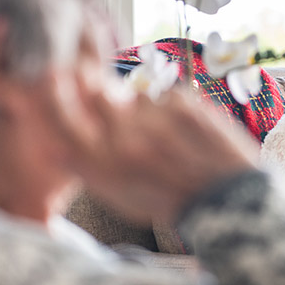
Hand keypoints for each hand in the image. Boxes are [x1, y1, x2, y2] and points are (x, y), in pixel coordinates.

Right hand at [44, 25, 258, 222]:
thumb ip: (88, 169)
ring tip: (170, 140)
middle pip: (99, 95)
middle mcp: (124, 140)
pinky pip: (166, 96)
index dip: (57, 96)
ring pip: (137, 97)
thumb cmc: (171, 201)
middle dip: (109, 101)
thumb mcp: (120, 198)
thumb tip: (56, 144)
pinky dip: (174, 111)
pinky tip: (189, 135)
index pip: (62, 118)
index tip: (57, 82)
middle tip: (129, 119)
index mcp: (104, 166)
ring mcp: (154, 119)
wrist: (227, 200)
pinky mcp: (182, 104)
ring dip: (147, 112)